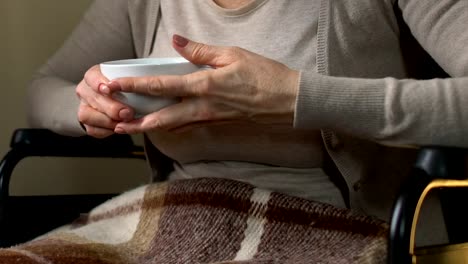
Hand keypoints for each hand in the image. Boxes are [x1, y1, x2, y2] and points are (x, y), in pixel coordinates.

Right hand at [75, 65, 134, 137]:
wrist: (129, 103)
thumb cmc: (131, 88)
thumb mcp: (134, 81)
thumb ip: (133, 83)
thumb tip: (132, 85)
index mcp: (94, 76)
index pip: (91, 77)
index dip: (97, 83)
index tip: (108, 89)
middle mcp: (87, 91)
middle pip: (92, 99)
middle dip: (110, 107)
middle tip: (126, 112)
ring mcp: (85, 107)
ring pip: (86, 115)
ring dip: (106, 121)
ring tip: (123, 122)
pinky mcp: (88, 122)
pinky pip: (92, 129)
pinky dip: (105, 130)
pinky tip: (117, 128)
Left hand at [108, 35, 299, 133]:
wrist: (289, 101)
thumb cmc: (265, 75)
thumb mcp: (232, 54)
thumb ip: (200, 51)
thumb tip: (176, 41)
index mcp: (204, 85)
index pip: (161, 86)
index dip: (135, 86)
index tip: (115, 86)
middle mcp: (203, 107)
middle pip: (162, 118)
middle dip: (137, 122)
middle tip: (116, 124)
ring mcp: (211, 118)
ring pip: (174, 125)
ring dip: (151, 128)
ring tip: (132, 129)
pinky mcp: (218, 123)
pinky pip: (190, 125)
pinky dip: (172, 126)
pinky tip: (164, 124)